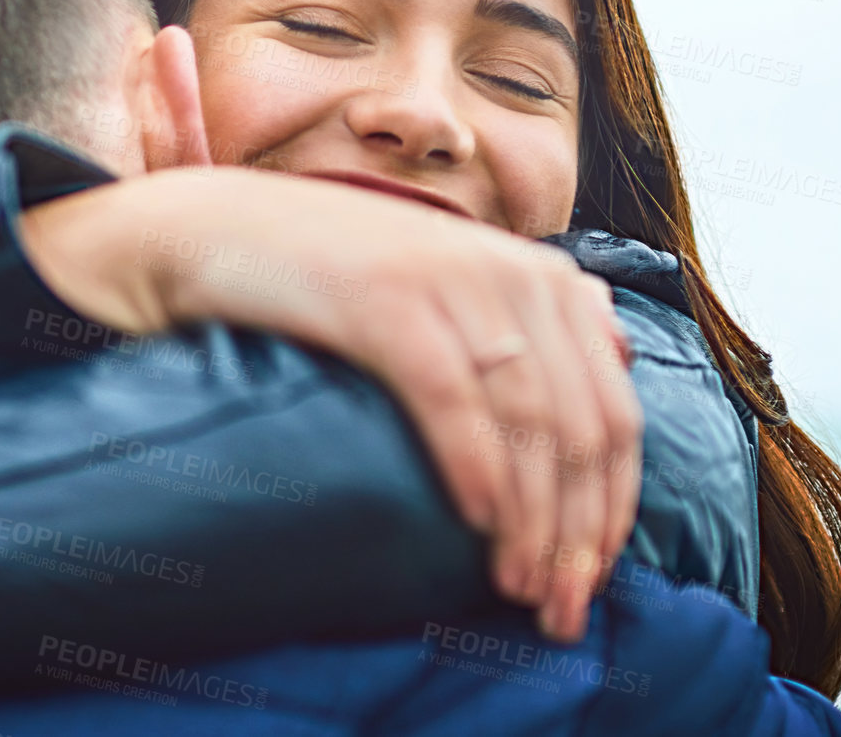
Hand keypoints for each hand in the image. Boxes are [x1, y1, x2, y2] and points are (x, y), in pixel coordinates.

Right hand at [17, 167, 642, 642]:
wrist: (219, 231)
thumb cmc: (336, 276)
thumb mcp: (450, 280)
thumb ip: (531, 308)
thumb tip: (620, 349)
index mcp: (542, 277)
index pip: (616, 413)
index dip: (613, 510)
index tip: (590, 581)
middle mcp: (513, 272)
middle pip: (582, 429)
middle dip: (579, 534)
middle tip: (558, 609)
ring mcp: (451, 281)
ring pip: (528, 422)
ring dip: (530, 520)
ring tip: (516, 586)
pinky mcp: (387, 299)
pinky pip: (453, 399)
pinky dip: (475, 469)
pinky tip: (476, 524)